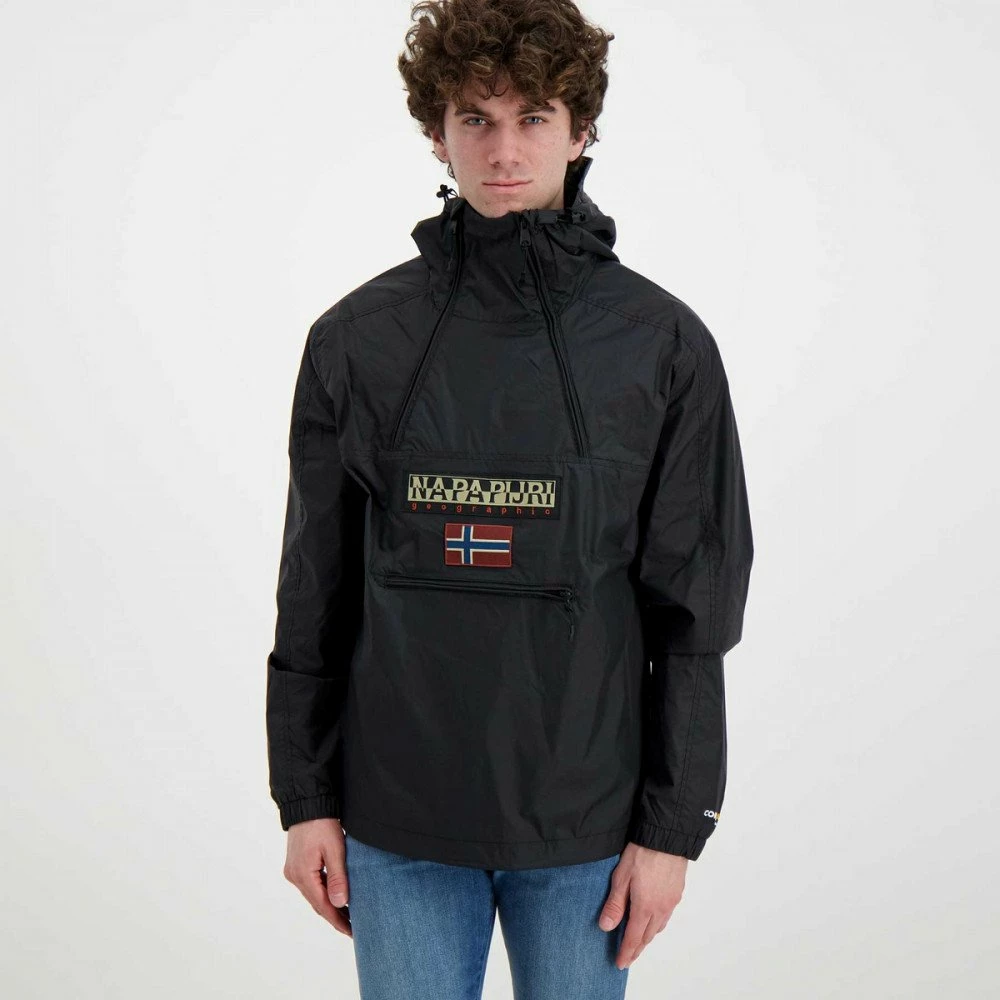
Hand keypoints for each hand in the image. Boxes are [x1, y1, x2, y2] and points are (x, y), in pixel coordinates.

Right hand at [283, 817, 352, 936]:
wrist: (307, 803)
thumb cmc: (322, 823)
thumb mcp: (335, 849)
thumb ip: (338, 877)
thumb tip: (340, 904)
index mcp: (303, 875)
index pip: (323, 906)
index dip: (338, 921)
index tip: (352, 932)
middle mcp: (295, 876)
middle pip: (317, 903)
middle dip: (335, 916)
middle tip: (353, 927)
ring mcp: (293, 870)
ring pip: (314, 894)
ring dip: (329, 904)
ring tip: (348, 914)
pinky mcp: (296, 864)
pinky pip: (311, 885)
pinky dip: (323, 892)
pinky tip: (335, 895)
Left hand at [597, 841, 686, 969]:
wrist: (667, 838)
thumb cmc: (643, 853)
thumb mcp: (621, 877)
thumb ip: (615, 903)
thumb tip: (606, 926)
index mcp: (644, 907)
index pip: (634, 938)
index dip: (626, 952)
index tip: (620, 963)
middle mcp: (660, 909)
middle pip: (647, 936)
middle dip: (637, 948)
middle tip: (628, 957)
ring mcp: (671, 902)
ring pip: (658, 927)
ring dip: (647, 937)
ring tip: (638, 941)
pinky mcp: (677, 893)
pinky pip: (666, 916)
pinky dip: (657, 924)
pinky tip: (652, 920)